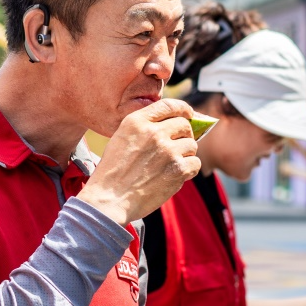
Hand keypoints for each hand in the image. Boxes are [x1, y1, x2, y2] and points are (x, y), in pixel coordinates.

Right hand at [77, 98, 200, 224]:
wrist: (110, 199)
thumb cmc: (113, 172)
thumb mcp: (120, 139)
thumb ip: (143, 127)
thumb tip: (173, 123)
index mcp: (136, 122)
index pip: (169, 105)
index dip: (183, 109)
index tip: (188, 114)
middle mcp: (154, 133)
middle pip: (184, 125)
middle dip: (184, 134)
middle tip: (178, 146)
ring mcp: (167, 151)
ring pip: (192, 145)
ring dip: (186, 154)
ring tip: (171, 165)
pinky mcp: (177, 169)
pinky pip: (195, 163)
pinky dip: (188, 170)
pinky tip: (174, 176)